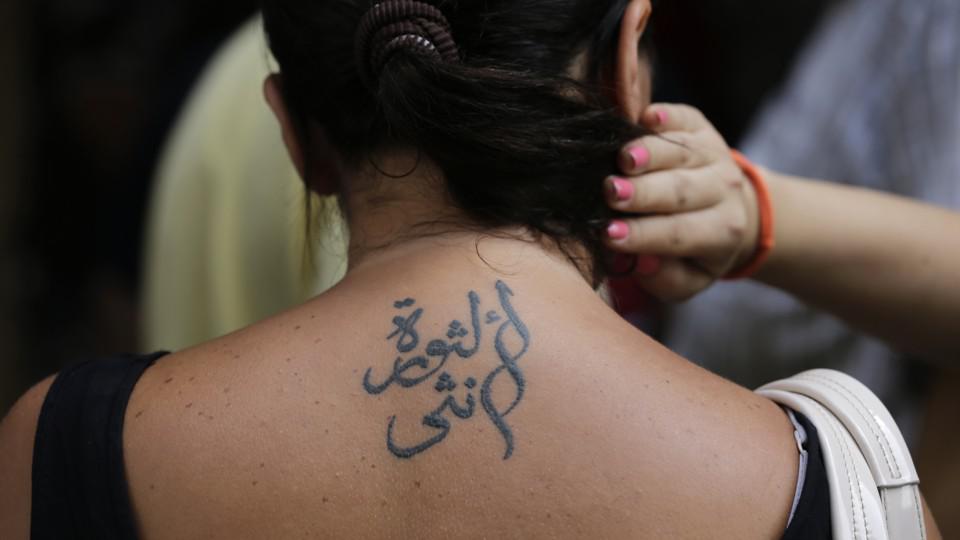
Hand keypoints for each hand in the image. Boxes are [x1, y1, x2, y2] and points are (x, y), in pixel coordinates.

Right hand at [603, 104, 759, 301]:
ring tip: (624, 159)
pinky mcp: (701, 127)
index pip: (678, 234)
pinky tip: (647, 117)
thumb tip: (643, 262)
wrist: (733, 209)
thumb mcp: (689, 277)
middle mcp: (722, 190)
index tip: (608, 234)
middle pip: (681, 191)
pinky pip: (684, 118)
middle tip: (611, 193)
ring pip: (681, 152)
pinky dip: (666, 116)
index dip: (643, 235)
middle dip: (644, 192)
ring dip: (651, 153)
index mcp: (720, 231)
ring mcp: (713, 154)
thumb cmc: (696, 250)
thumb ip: (667, 279)